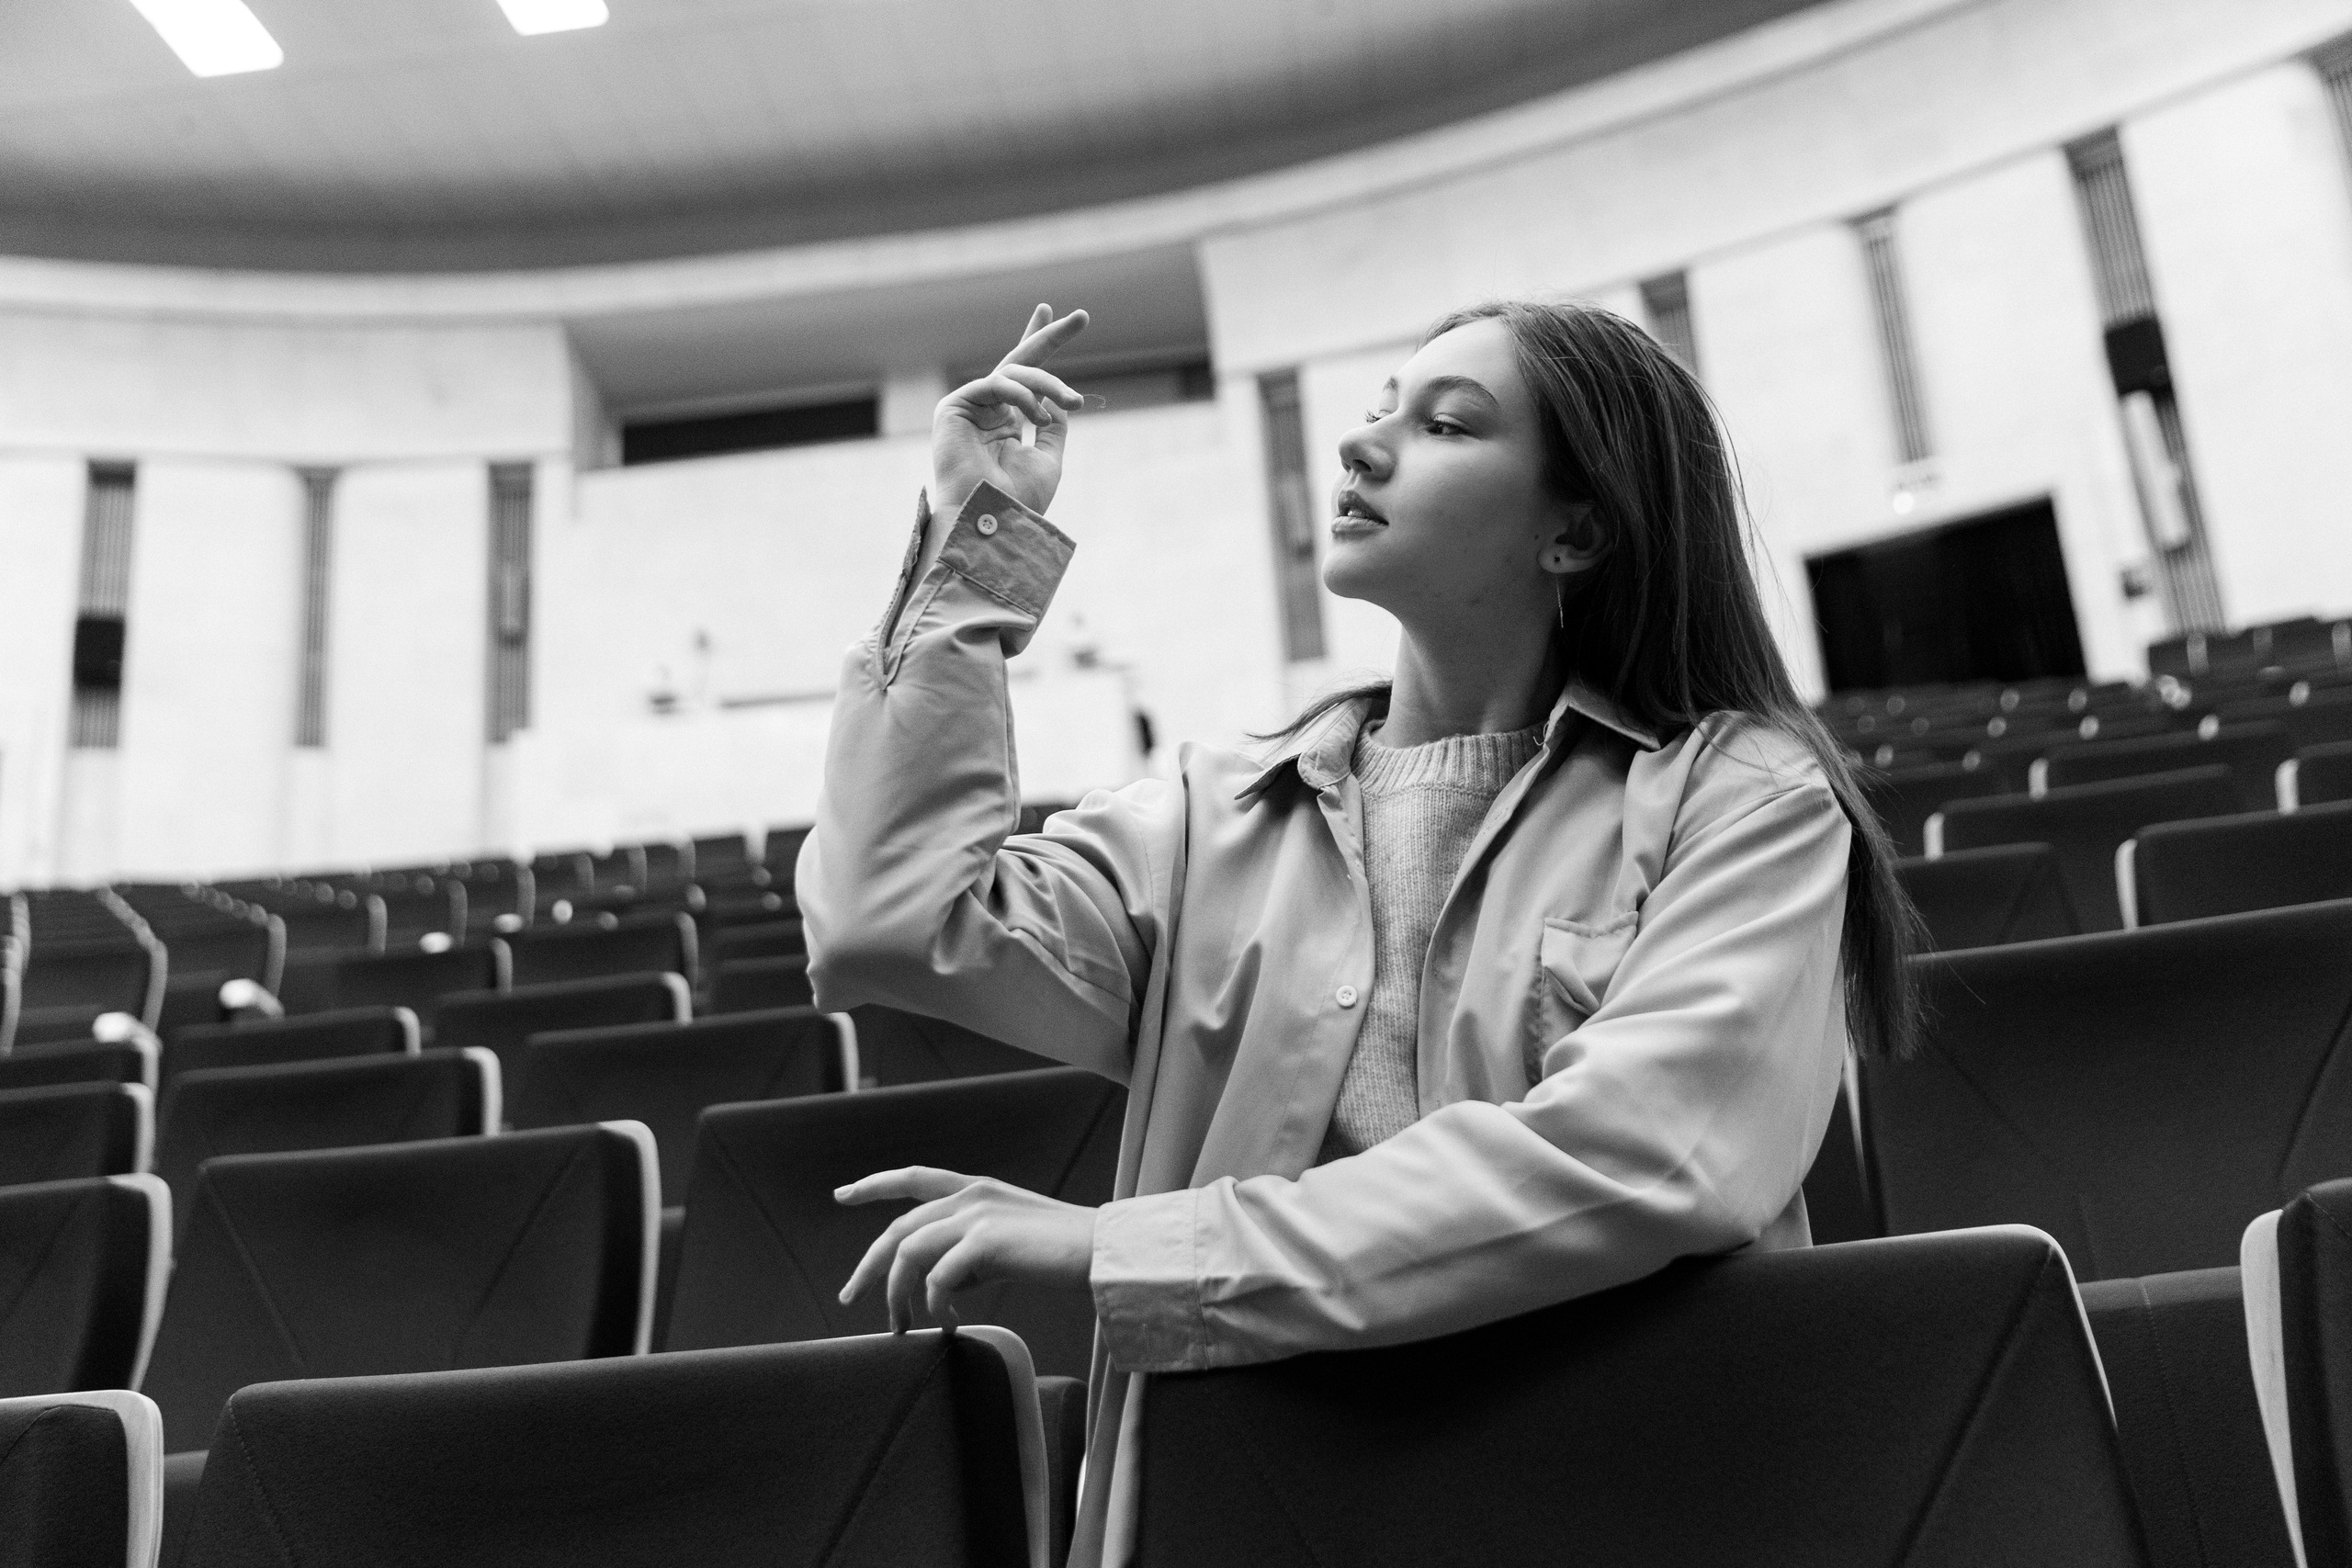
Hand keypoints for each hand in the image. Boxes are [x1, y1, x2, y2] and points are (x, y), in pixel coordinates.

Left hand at [837, 1166, 1095, 1330]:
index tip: (842, 1194)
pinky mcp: (986, 1241)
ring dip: (898, 1295)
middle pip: (898, 1228)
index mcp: (977, 1189)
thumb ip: (969, 1253)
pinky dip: (936, 1307)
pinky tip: (948, 1325)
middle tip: (850, 1298)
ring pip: (910, 1253)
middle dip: (869, 1267)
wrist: (1102, 1251)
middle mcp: (971, 1195)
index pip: (915, 1178)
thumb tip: (937, 1284)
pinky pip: (939, 1279)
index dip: (875, 1185)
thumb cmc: (1062, 1254)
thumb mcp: (1008, 1244)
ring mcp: (977, 1215)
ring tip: (903, 1327)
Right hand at [931, 304, 1088, 517]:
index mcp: (1005, 422)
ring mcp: (969, 407)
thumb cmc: (1018, 500)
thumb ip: (1054, 426)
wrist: (993, 521)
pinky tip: (1038, 415)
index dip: (1043, 348)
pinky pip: (996, 384)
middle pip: (1017, 361)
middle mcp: (986, 410)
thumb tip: (1063, 401)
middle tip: (1082, 317)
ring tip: (1074, 401)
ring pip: (1014, 373)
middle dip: (1048, 336)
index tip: (1072, 322)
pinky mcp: (954, 406)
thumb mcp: (1048, 459)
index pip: (1025, 379)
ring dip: (1049, 383)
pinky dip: (1023, 395)